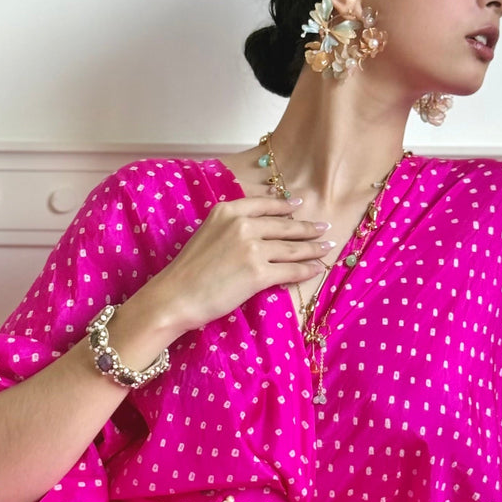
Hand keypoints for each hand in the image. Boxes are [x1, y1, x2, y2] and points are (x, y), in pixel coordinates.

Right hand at [154, 189, 332, 333]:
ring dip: (313, 248)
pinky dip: (307, 269)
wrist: (175, 296)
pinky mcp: (258, 273)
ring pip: (292, 247)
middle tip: (323, 227)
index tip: (299, 205)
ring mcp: (252, 249)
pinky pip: (291, 270)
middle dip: (307, 228)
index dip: (285, 205)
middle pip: (284, 225)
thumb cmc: (187, 270)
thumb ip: (230, 225)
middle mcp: (242, 225)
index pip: (265, 204)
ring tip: (326, 247)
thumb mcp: (207, 233)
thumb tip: (258, 227)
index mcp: (228, 211)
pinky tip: (317, 268)